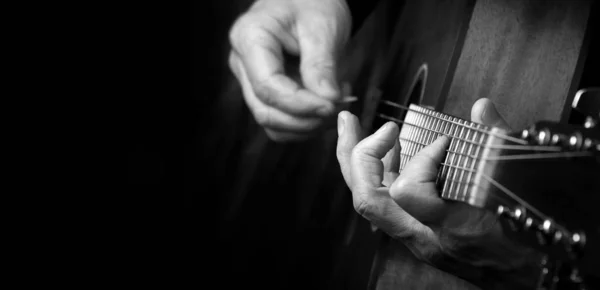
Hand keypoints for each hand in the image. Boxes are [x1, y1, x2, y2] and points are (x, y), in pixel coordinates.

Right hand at [228, 0, 351, 141]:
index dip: (300, 104)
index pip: (268, 86)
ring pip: (272, 123)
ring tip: (335, 101)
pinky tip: (325, 103)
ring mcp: (250, 81)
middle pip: (265, 110)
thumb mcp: (323, 28)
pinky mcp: (264, 93)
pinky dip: (306, 123)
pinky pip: (281, 123)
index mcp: (250, 38)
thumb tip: (327, 101)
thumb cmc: (313, 4)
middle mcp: (242, 63)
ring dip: (307, 125)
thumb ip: (322, 66)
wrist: (309, 0)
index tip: (331, 106)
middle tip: (338, 107)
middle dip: (305, 119)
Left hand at [336, 99, 539, 288]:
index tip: (444, 141)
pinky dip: (378, 175)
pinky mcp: (418, 236)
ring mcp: (418, 239)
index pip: (408, 193)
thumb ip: (499, 145)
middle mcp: (426, 236)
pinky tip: (388, 152)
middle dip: (355, 154)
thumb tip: (482, 108)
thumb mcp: (524, 188)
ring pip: (369, 203)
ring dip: (359, 163)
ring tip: (355, 128)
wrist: (529, 280)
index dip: (420, 158)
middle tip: (351, 121)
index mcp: (454, 227)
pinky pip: (385, 206)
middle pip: (367, 200)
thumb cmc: (531, 241)